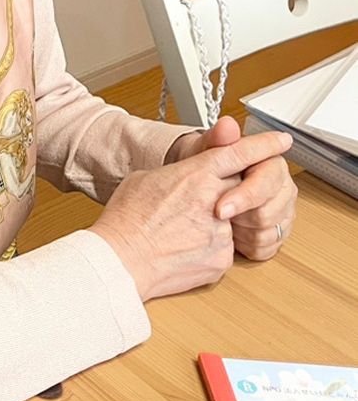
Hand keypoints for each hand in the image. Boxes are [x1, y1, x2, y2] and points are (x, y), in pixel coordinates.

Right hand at [91, 129, 292, 299]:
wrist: (120, 260)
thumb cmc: (126, 220)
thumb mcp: (145, 179)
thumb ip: (177, 172)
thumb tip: (186, 174)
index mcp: (194, 175)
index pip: (238, 154)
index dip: (262, 145)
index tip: (280, 141)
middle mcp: (214, 201)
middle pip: (241, 187)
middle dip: (227, 193)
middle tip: (201, 201)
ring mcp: (222, 232)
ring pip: (233, 221)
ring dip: (213, 223)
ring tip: (179, 230)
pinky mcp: (222, 259)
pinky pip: (224, 247)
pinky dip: (207, 247)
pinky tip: (183, 248)